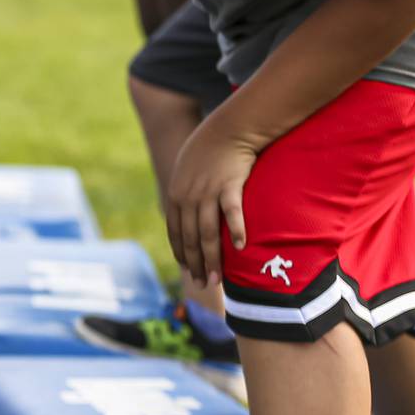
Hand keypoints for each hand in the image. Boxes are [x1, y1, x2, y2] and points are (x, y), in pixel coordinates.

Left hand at [165, 119, 259, 287]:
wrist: (228, 130)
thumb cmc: (210, 154)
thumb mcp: (188, 174)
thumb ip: (186, 196)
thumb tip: (188, 218)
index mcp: (176, 195)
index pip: (174, 231)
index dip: (181, 253)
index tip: (187, 270)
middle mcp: (188, 196)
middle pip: (190, 238)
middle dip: (195, 264)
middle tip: (203, 284)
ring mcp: (207, 192)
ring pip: (207, 233)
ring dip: (212, 259)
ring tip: (216, 280)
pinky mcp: (228, 186)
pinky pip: (232, 212)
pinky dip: (236, 230)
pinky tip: (240, 248)